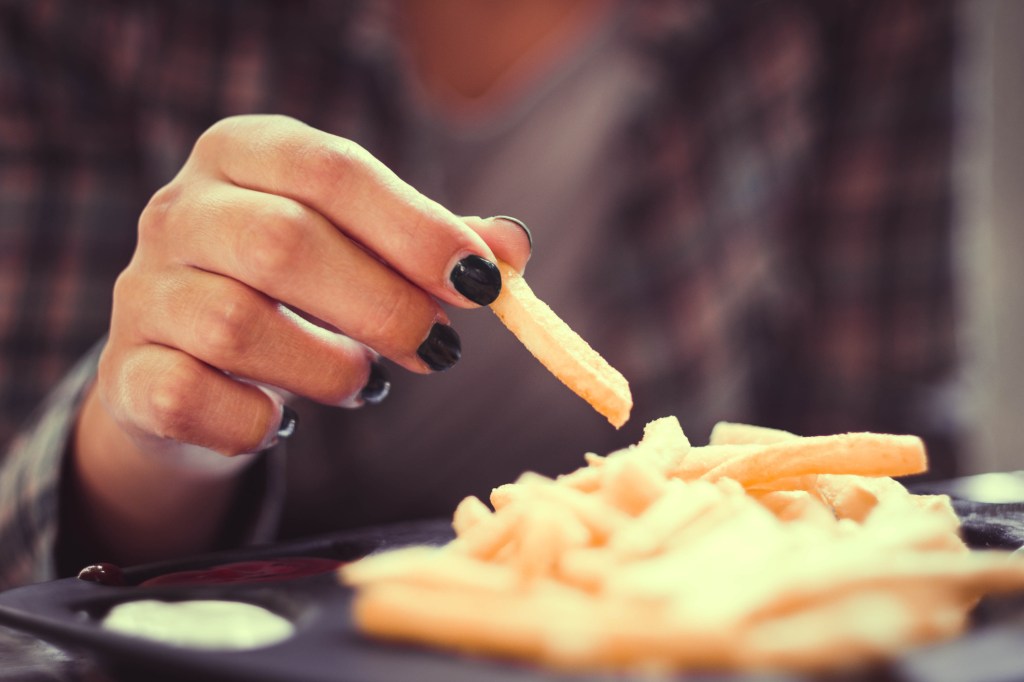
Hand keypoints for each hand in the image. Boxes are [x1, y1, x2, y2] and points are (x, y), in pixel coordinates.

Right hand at [93, 114, 530, 458]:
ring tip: (367, 384)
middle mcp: (178, 210)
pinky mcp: (127, 374)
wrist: (189, 364)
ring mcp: (141, 292)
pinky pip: (191, 400)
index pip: (330, 169)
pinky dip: (256, 422)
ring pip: (237, 326)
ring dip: (329, 369)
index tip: (482, 283)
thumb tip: (514, 248)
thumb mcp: (361, 249)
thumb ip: (431, 246)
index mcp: (243, 154)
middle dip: (383, 304)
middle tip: (439, 349)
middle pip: (282, 243)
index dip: (415, 227)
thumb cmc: (294, 293)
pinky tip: (283, 420)